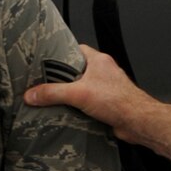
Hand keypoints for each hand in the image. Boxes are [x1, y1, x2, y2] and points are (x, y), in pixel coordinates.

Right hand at [23, 45, 170, 164]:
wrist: (137, 121)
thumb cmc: (118, 100)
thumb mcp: (78, 93)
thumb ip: (53, 93)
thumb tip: (32, 94)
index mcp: (99, 61)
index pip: (77, 49)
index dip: (62, 53)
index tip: (47, 59)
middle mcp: (103, 72)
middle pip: (77, 70)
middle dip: (63, 78)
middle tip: (45, 83)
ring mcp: (106, 89)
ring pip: (83, 88)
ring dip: (71, 95)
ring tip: (54, 99)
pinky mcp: (107, 104)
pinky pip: (88, 103)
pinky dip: (78, 108)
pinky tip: (68, 113)